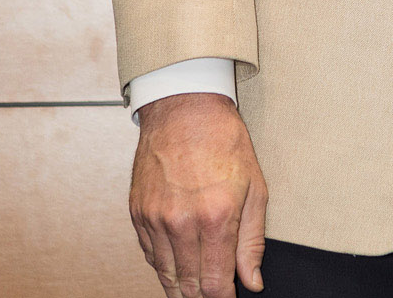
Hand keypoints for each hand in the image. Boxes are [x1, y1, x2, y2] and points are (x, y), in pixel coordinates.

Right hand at [129, 92, 267, 297]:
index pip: (214, 282)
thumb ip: (252, 241)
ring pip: (165, 275)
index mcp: (215, 217)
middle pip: (187, 284)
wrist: (185, 112)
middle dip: (201, 297)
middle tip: (213, 296)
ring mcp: (154, 220)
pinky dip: (164, 267)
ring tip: (194, 292)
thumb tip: (252, 281)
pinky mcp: (137, 216)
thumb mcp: (255, 189)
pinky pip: (150, 256)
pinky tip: (176, 268)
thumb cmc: (225, 143)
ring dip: (180, 288)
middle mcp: (181, 223)